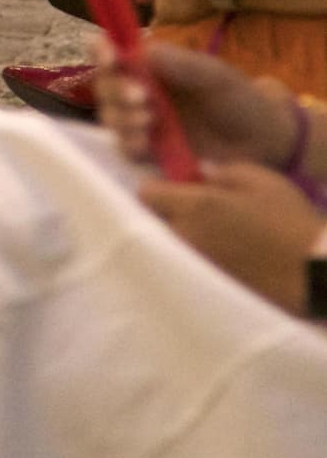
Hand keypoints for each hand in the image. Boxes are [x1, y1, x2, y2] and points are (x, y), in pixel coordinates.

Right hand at [95, 38, 295, 171]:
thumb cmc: (240, 101)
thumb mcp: (217, 77)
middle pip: (105, 85)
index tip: (110, 56)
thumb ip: (184, 65)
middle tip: (140, 99)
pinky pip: (126, 148)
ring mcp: (144, 122)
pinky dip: (129, 144)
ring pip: (111, 117)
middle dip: (115, 90)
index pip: (115, 51)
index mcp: (153, 65)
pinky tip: (145, 145)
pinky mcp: (150, 153)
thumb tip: (144, 50)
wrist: (263, 145)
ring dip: (121, 118)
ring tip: (147, 122)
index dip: (103, 51)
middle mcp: (142, 91)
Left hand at [141, 161, 323, 315]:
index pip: (147, 194)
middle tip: (193, 209)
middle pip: (156, 222)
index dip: (159, 187)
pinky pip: (188, 264)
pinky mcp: (207, 284)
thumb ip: (221, 173)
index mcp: (194, 206)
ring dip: (181, 235)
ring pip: (171, 244)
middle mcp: (186, 237)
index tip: (174, 187)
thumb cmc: (288, 219)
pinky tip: (219, 251)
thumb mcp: (260, 179)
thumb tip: (200, 175)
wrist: (312, 272)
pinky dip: (195, 256)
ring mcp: (195, 264)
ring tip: (210, 231)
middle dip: (168, 213)